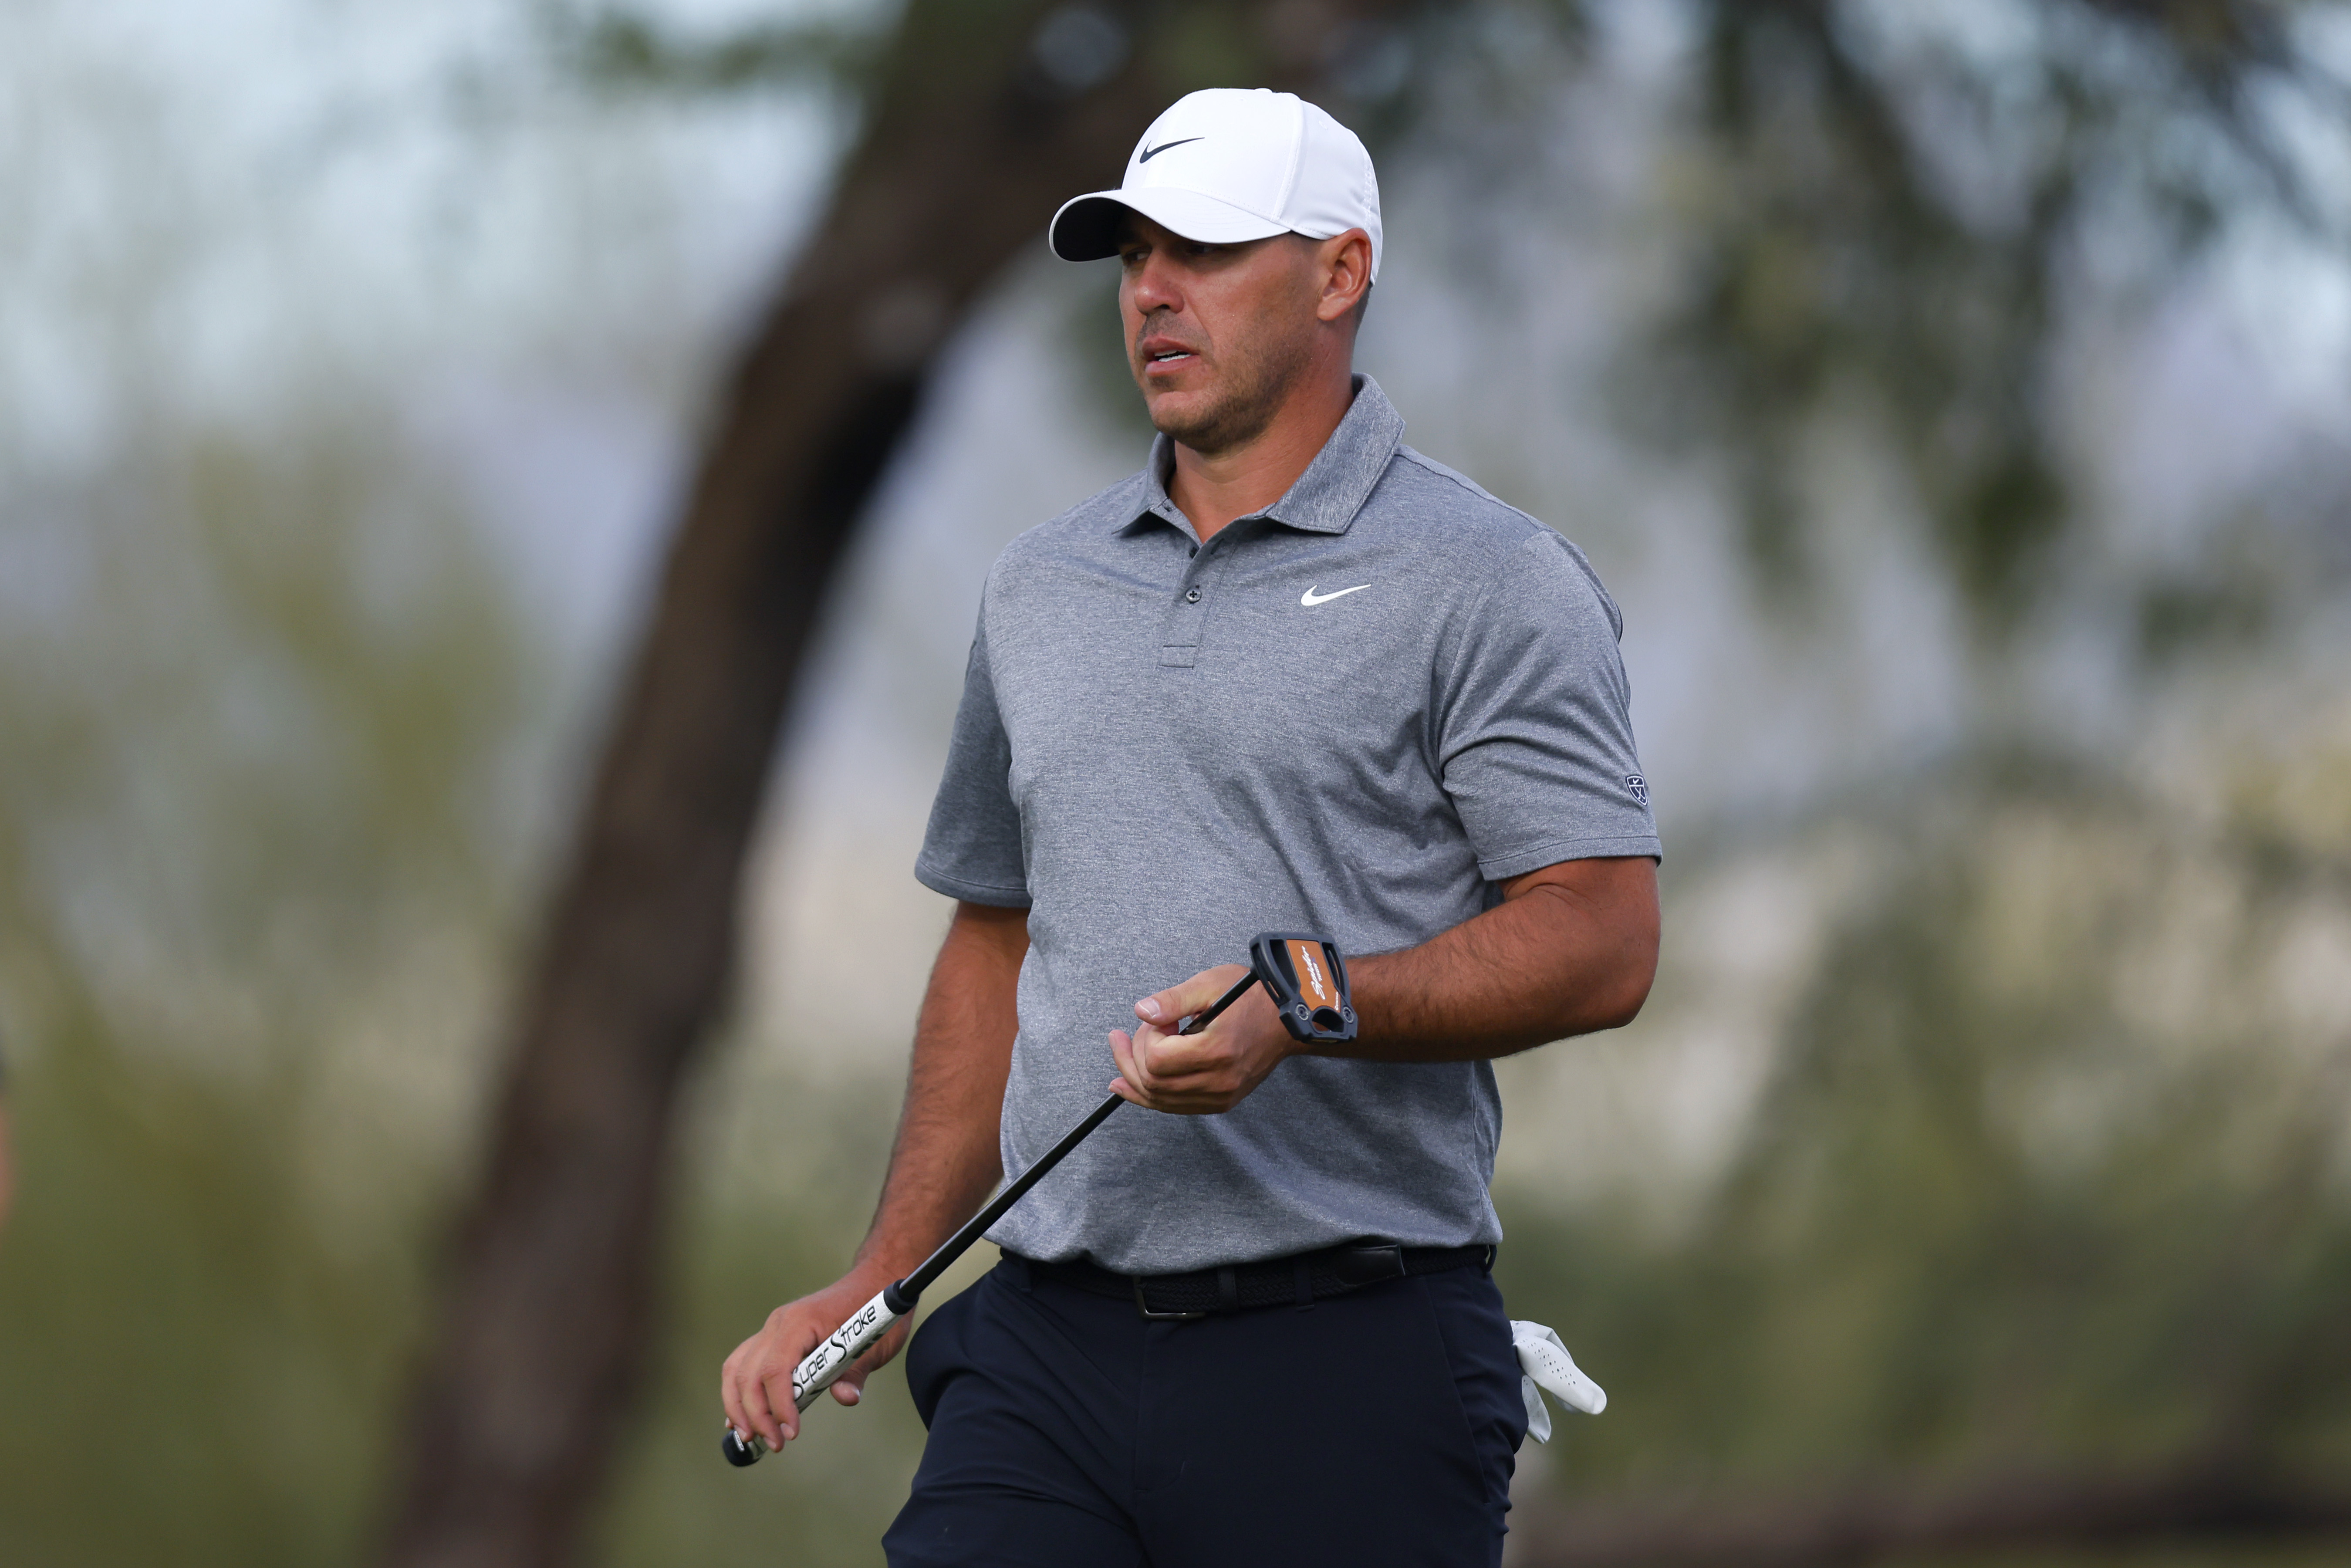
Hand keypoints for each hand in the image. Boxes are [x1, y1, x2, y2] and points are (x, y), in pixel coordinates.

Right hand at [720, 1268, 911, 1451]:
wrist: (872, 1283)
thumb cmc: (874, 1311)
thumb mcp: (875, 1344)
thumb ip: (856, 1373)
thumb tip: (845, 1398)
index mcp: (801, 1321)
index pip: (776, 1368)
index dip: (780, 1404)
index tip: (791, 1432)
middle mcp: (779, 1323)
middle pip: (750, 1373)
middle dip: (757, 1414)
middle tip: (775, 1443)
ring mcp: (772, 1329)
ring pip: (738, 1369)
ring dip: (739, 1406)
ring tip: (750, 1436)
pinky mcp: (773, 1338)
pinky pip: (743, 1364)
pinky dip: (738, 1391)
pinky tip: (740, 1417)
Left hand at [1108, 963, 1297, 1113]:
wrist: (1287, 1021)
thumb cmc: (1252, 997)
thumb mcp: (1210, 985)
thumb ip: (1173, 1000)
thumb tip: (1141, 1012)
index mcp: (1216, 1050)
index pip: (1157, 1059)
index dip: (1145, 1038)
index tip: (1159, 1020)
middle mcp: (1219, 1080)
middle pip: (1153, 1083)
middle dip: (1131, 1057)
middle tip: (1132, 1033)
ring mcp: (1221, 1095)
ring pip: (1160, 1100)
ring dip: (1134, 1078)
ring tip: (1122, 1053)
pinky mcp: (1221, 1101)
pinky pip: (1176, 1107)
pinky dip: (1151, 1096)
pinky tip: (1130, 1084)